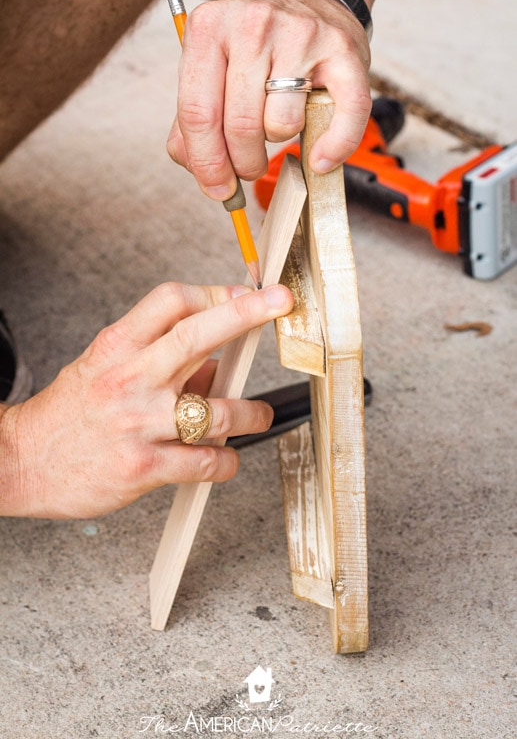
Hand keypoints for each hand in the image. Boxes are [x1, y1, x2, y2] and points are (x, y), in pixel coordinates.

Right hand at [0, 282, 292, 517]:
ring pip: (217, 410)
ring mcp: (137, 423)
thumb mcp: (103, 368)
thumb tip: (216, 365)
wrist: (19, 462)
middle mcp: (130, 378)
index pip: (171, 301)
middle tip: (279, 303)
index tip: (244, 294)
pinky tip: (225, 459)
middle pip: (198, 334)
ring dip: (251, 412)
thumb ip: (156, 359)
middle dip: (247, 313)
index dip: (214, 293)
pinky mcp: (143, 467)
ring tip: (258, 415)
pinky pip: (204, 462)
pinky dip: (226, 461)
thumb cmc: (66, 415)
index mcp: (117, 347)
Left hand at [167, 0, 371, 199]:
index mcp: (208, 30)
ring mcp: (301, 36)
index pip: (198, 114)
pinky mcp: (343, 51)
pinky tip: (320, 158)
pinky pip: (344, 117)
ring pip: (282, 125)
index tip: (217, 190)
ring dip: (280, 142)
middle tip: (249, 170)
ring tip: (278, 123)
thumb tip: (200, 172)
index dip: (207, 163)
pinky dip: (333, 148)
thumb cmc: (255, 47)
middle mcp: (253, 25)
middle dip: (244, 165)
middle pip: (240, 126)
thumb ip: (193, 121)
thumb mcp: (212, 69)